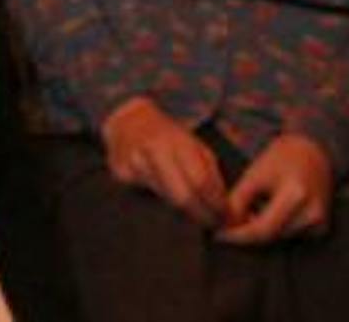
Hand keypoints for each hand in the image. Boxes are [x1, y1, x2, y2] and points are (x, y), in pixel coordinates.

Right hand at [100, 96, 228, 227]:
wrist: (127, 123)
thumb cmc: (168, 136)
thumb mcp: (195, 146)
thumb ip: (211, 174)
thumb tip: (228, 208)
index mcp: (177, 141)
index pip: (201, 181)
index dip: (215, 204)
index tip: (225, 217)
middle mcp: (154, 152)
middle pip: (182, 197)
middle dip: (201, 216)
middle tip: (213, 225)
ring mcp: (134, 164)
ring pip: (165, 201)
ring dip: (185, 214)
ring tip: (196, 216)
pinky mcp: (121, 175)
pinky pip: (148, 198)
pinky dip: (163, 206)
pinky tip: (169, 205)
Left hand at [215, 133, 332, 245]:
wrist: (312, 153)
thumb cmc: (281, 159)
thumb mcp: (254, 174)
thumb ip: (237, 201)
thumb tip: (225, 225)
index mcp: (296, 196)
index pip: (262, 228)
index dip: (238, 235)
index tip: (218, 235)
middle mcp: (312, 214)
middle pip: (270, 235)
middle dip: (246, 231)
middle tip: (227, 223)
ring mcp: (319, 224)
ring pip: (278, 237)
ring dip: (259, 229)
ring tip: (250, 210)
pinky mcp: (321, 229)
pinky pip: (289, 236)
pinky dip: (274, 228)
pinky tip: (267, 211)